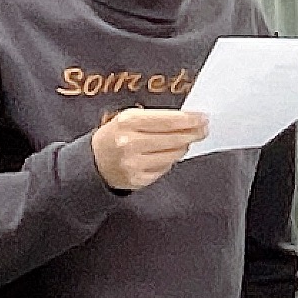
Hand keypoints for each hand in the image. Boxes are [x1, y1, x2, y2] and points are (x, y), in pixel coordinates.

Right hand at [92, 107, 207, 190]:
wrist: (94, 162)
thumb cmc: (117, 135)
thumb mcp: (129, 118)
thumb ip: (156, 118)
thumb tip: (189, 119)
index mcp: (128, 122)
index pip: (168, 120)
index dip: (189, 120)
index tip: (203, 118)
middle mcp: (130, 143)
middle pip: (174, 138)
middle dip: (193, 133)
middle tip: (203, 129)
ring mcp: (134, 163)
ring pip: (172, 155)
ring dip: (183, 147)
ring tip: (184, 141)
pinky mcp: (138, 179)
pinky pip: (165, 168)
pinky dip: (170, 160)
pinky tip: (167, 155)